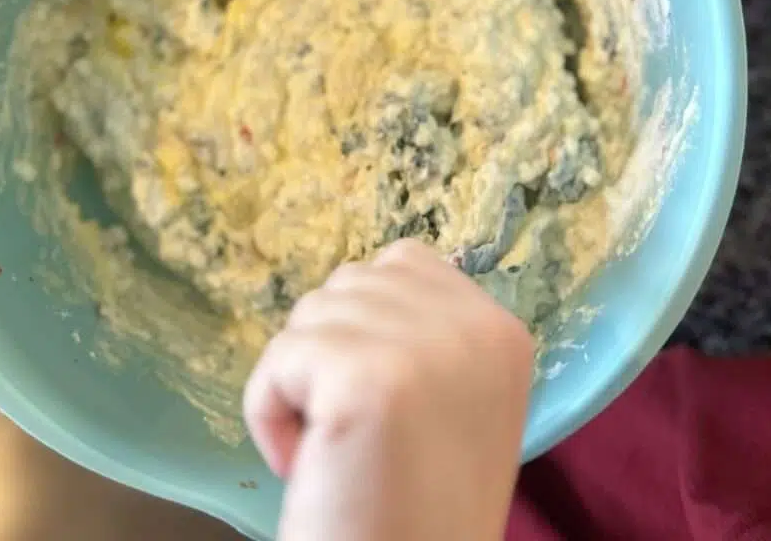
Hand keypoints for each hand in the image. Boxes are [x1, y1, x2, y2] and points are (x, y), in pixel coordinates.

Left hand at [244, 240, 533, 540]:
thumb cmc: (419, 506)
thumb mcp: (454, 399)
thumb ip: (427, 333)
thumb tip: (361, 285)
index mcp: (501, 330)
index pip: (405, 263)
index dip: (368, 326)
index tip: (381, 401)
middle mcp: (474, 325)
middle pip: (352, 282)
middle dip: (332, 349)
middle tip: (355, 429)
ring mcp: (422, 345)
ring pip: (312, 313)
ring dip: (302, 379)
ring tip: (335, 446)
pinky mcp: (363, 376)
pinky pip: (279, 358)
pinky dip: (269, 409)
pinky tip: (307, 460)